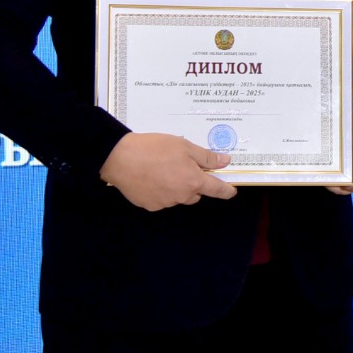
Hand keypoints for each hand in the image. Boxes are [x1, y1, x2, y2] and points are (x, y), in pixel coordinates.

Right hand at [98, 132, 236, 210]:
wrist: (121, 158)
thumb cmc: (154, 148)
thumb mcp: (184, 146)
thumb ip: (206, 157)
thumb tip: (225, 162)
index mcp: (193, 181)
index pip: (216, 189)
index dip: (226, 190)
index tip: (231, 191)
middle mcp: (181, 196)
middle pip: (195, 193)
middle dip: (194, 183)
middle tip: (182, 166)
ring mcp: (165, 203)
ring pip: (178, 196)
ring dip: (176, 186)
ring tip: (162, 168)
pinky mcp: (150, 206)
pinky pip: (162, 199)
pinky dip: (161, 191)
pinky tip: (151, 177)